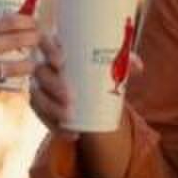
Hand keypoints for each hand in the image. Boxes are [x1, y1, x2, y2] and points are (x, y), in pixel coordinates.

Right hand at [0, 11, 39, 97]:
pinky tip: (9, 83)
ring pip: (13, 68)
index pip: (5, 22)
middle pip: (14, 42)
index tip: (33, 21)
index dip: (23, 21)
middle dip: (32, 39)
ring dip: (27, 66)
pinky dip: (4, 86)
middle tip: (40, 39)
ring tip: (33, 64)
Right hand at [28, 35, 142, 138]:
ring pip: (38, 97)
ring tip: (70, 117)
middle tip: (70, 98)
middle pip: (40, 73)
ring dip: (52, 109)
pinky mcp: (40, 106)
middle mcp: (41, 65)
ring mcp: (38, 87)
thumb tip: (139, 67)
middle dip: (53, 86)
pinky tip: (71, 134)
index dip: (49, 50)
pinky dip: (56, 127)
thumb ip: (123, 61)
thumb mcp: (109, 62)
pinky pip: (42, 116)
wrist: (84, 88)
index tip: (62, 61)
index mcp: (54, 47)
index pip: (45, 43)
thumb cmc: (94, 68)